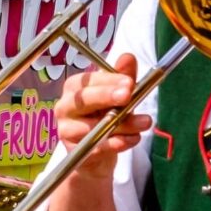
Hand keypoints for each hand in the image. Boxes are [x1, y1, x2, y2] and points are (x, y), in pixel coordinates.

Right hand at [54, 54, 145, 178]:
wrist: (95, 154)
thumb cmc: (105, 117)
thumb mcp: (118, 96)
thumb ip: (123, 77)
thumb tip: (128, 57)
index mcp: (74, 88)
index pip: (89, 81)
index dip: (109, 81)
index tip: (129, 82)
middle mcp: (65, 106)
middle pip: (84, 99)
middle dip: (107, 96)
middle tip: (128, 95)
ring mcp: (67, 130)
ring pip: (95, 126)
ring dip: (123, 124)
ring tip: (145, 122)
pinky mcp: (75, 151)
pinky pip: (99, 146)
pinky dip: (120, 142)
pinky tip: (134, 138)